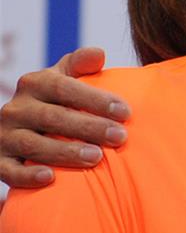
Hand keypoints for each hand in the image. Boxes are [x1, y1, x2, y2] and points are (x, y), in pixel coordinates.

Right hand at [0, 47, 130, 187]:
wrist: (23, 128)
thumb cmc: (57, 100)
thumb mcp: (65, 77)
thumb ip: (81, 63)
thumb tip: (99, 54)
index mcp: (35, 83)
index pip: (65, 88)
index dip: (95, 99)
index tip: (125, 112)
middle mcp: (15, 108)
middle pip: (54, 117)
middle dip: (90, 127)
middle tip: (120, 137)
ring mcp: (4, 135)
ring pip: (34, 145)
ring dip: (66, 152)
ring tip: (96, 157)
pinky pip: (9, 170)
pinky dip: (27, 175)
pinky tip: (50, 178)